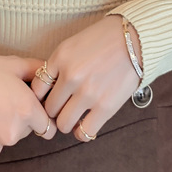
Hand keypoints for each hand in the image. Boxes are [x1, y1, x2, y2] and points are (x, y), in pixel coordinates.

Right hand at [0, 55, 55, 163]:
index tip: (28, 110)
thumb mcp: (10, 64)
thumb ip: (36, 70)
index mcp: (27, 110)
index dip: (39, 116)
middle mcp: (13, 133)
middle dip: (16, 120)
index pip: (47, 126)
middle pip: (24, 132)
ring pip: (3, 142)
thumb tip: (51, 74)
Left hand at [32, 16, 140, 141]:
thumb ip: (56, 66)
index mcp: (60, 59)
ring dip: (66, 122)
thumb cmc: (104, 40)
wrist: (135, 39)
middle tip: (61, 108)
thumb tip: (44, 89)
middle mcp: (71, 77)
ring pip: (63, 124)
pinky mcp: (106, 106)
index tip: (47, 99)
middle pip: (48, 109)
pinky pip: (85, 132)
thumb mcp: (72, 45)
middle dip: (53, 111)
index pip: (36, 89)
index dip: (40, 97)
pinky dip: (82, 132)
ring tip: (73, 116)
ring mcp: (88, 93)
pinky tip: (84, 124)